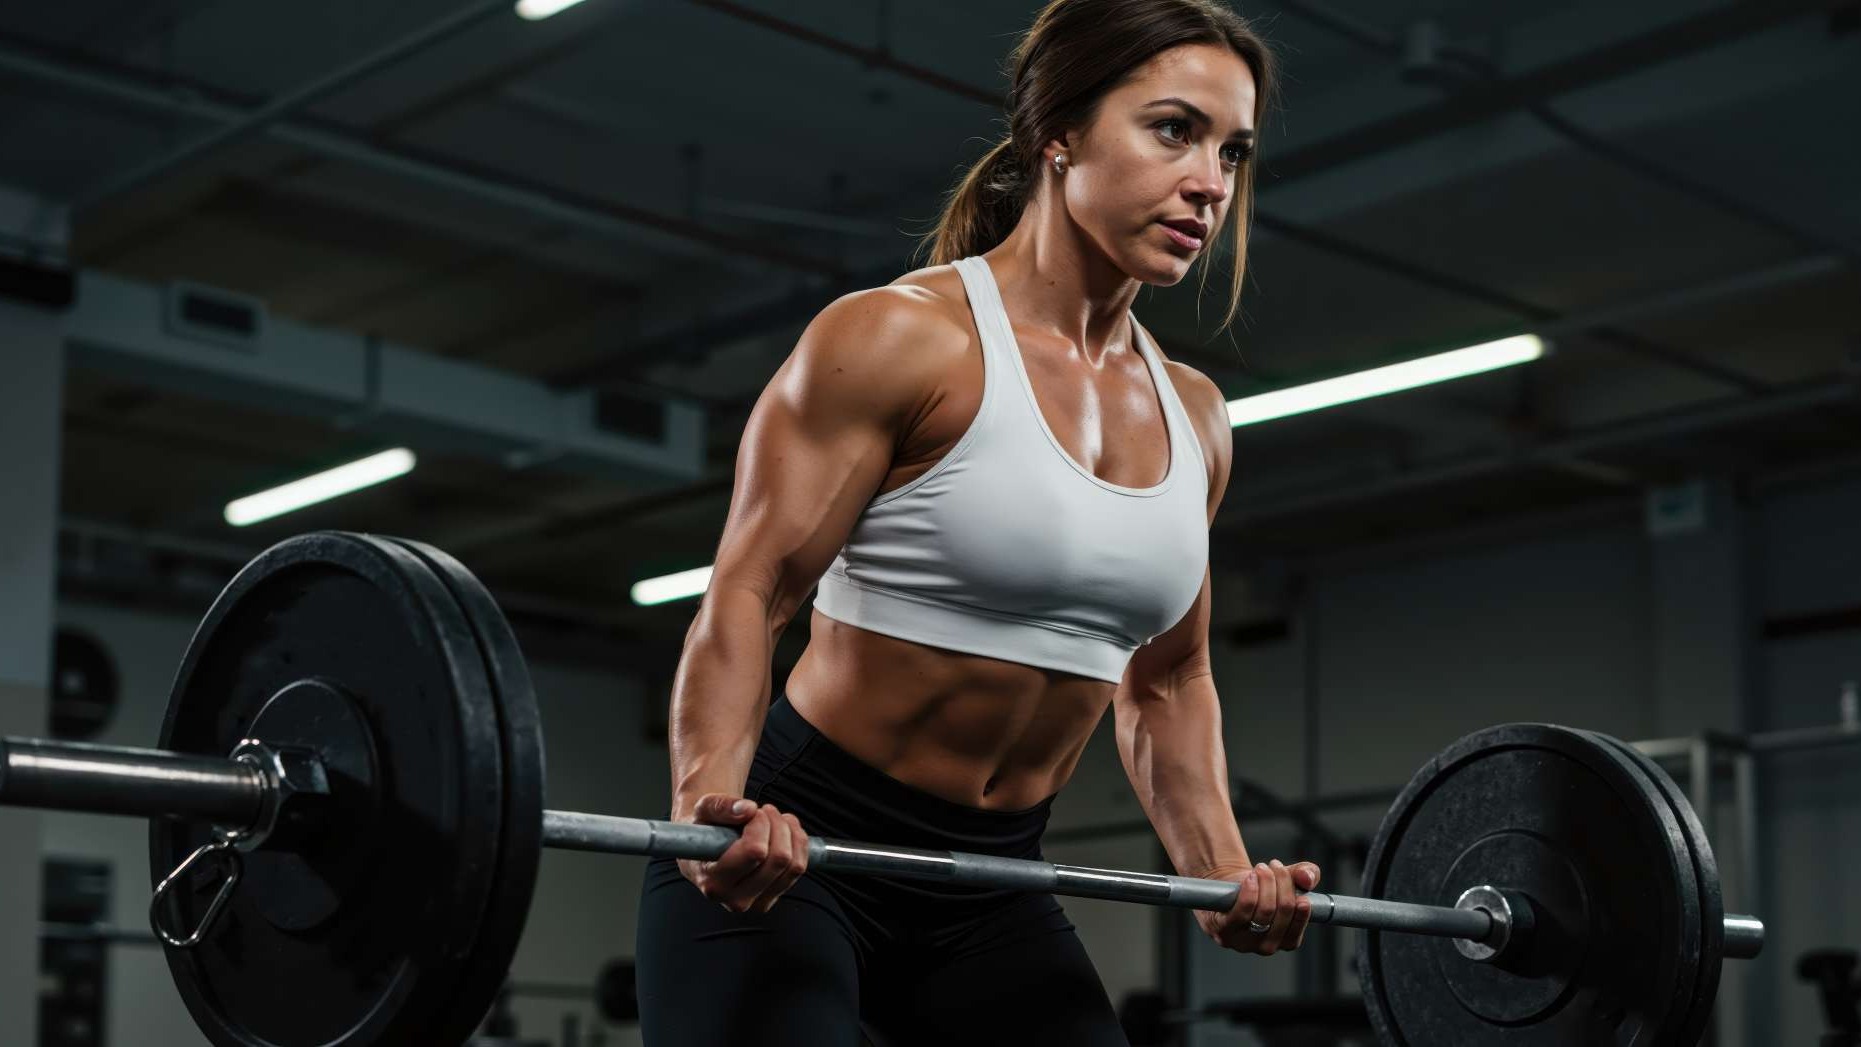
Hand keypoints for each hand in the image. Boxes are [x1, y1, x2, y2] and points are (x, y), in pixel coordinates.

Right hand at [675, 794, 810, 913]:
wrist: (706, 848)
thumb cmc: (704, 829)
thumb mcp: (702, 811)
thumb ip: (720, 807)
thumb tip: (748, 809)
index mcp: (714, 883)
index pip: (755, 852)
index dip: (759, 825)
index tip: (751, 812)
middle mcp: (736, 900)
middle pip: (779, 859)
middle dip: (775, 825)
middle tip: (762, 812)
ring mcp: (758, 902)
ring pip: (794, 864)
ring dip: (789, 832)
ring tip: (771, 819)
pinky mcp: (774, 896)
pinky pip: (801, 867)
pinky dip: (798, 842)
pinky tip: (782, 830)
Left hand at [1193, 858, 1320, 954]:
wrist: (1230, 886)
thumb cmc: (1263, 888)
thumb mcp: (1290, 879)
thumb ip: (1308, 875)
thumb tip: (1307, 878)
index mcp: (1286, 941)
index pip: (1298, 925)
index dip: (1299, 900)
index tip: (1295, 877)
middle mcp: (1267, 946)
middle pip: (1283, 912)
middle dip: (1282, 882)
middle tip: (1275, 865)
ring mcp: (1244, 942)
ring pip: (1265, 910)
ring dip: (1266, 882)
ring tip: (1262, 868)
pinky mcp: (1224, 931)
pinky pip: (1242, 912)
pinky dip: (1250, 891)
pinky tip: (1251, 878)